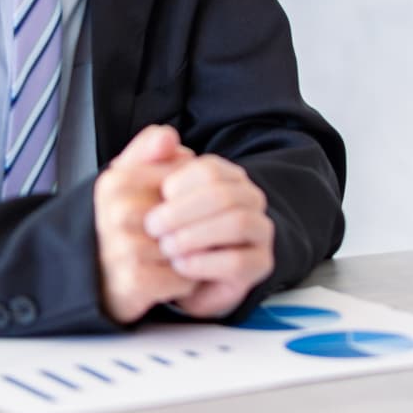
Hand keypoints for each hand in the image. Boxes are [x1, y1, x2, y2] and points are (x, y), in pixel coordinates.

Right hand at [93, 124, 197, 323]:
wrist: (85, 283)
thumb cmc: (114, 226)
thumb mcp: (123, 178)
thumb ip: (147, 149)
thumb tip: (170, 136)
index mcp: (115, 182)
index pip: (182, 179)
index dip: (189, 195)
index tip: (174, 207)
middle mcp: (118, 213)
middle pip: (189, 213)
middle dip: (193, 226)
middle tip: (176, 237)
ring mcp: (125, 248)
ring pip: (190, 245)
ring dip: (190, 255)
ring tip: (170, 257)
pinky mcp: (135, 281)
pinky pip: (185, 276)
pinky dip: (184, 281)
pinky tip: (167, 278)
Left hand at [145, 154, 274, 318]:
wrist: (180, 276)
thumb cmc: (167, 231)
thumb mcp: (151, 195)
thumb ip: (152, 160)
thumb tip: (166, 136)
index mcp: (228, 177)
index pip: (210, 169)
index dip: (180, 182)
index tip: (158, 198)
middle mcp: (250, 199)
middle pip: (224, 194)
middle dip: (182, 211)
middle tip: (152, 226)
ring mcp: (260, 231)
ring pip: (237, 223)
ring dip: (194, 235)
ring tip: (167, 247)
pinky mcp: (260, 264)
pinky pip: (238, 260)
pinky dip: (204, 263)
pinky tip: (181, 266)